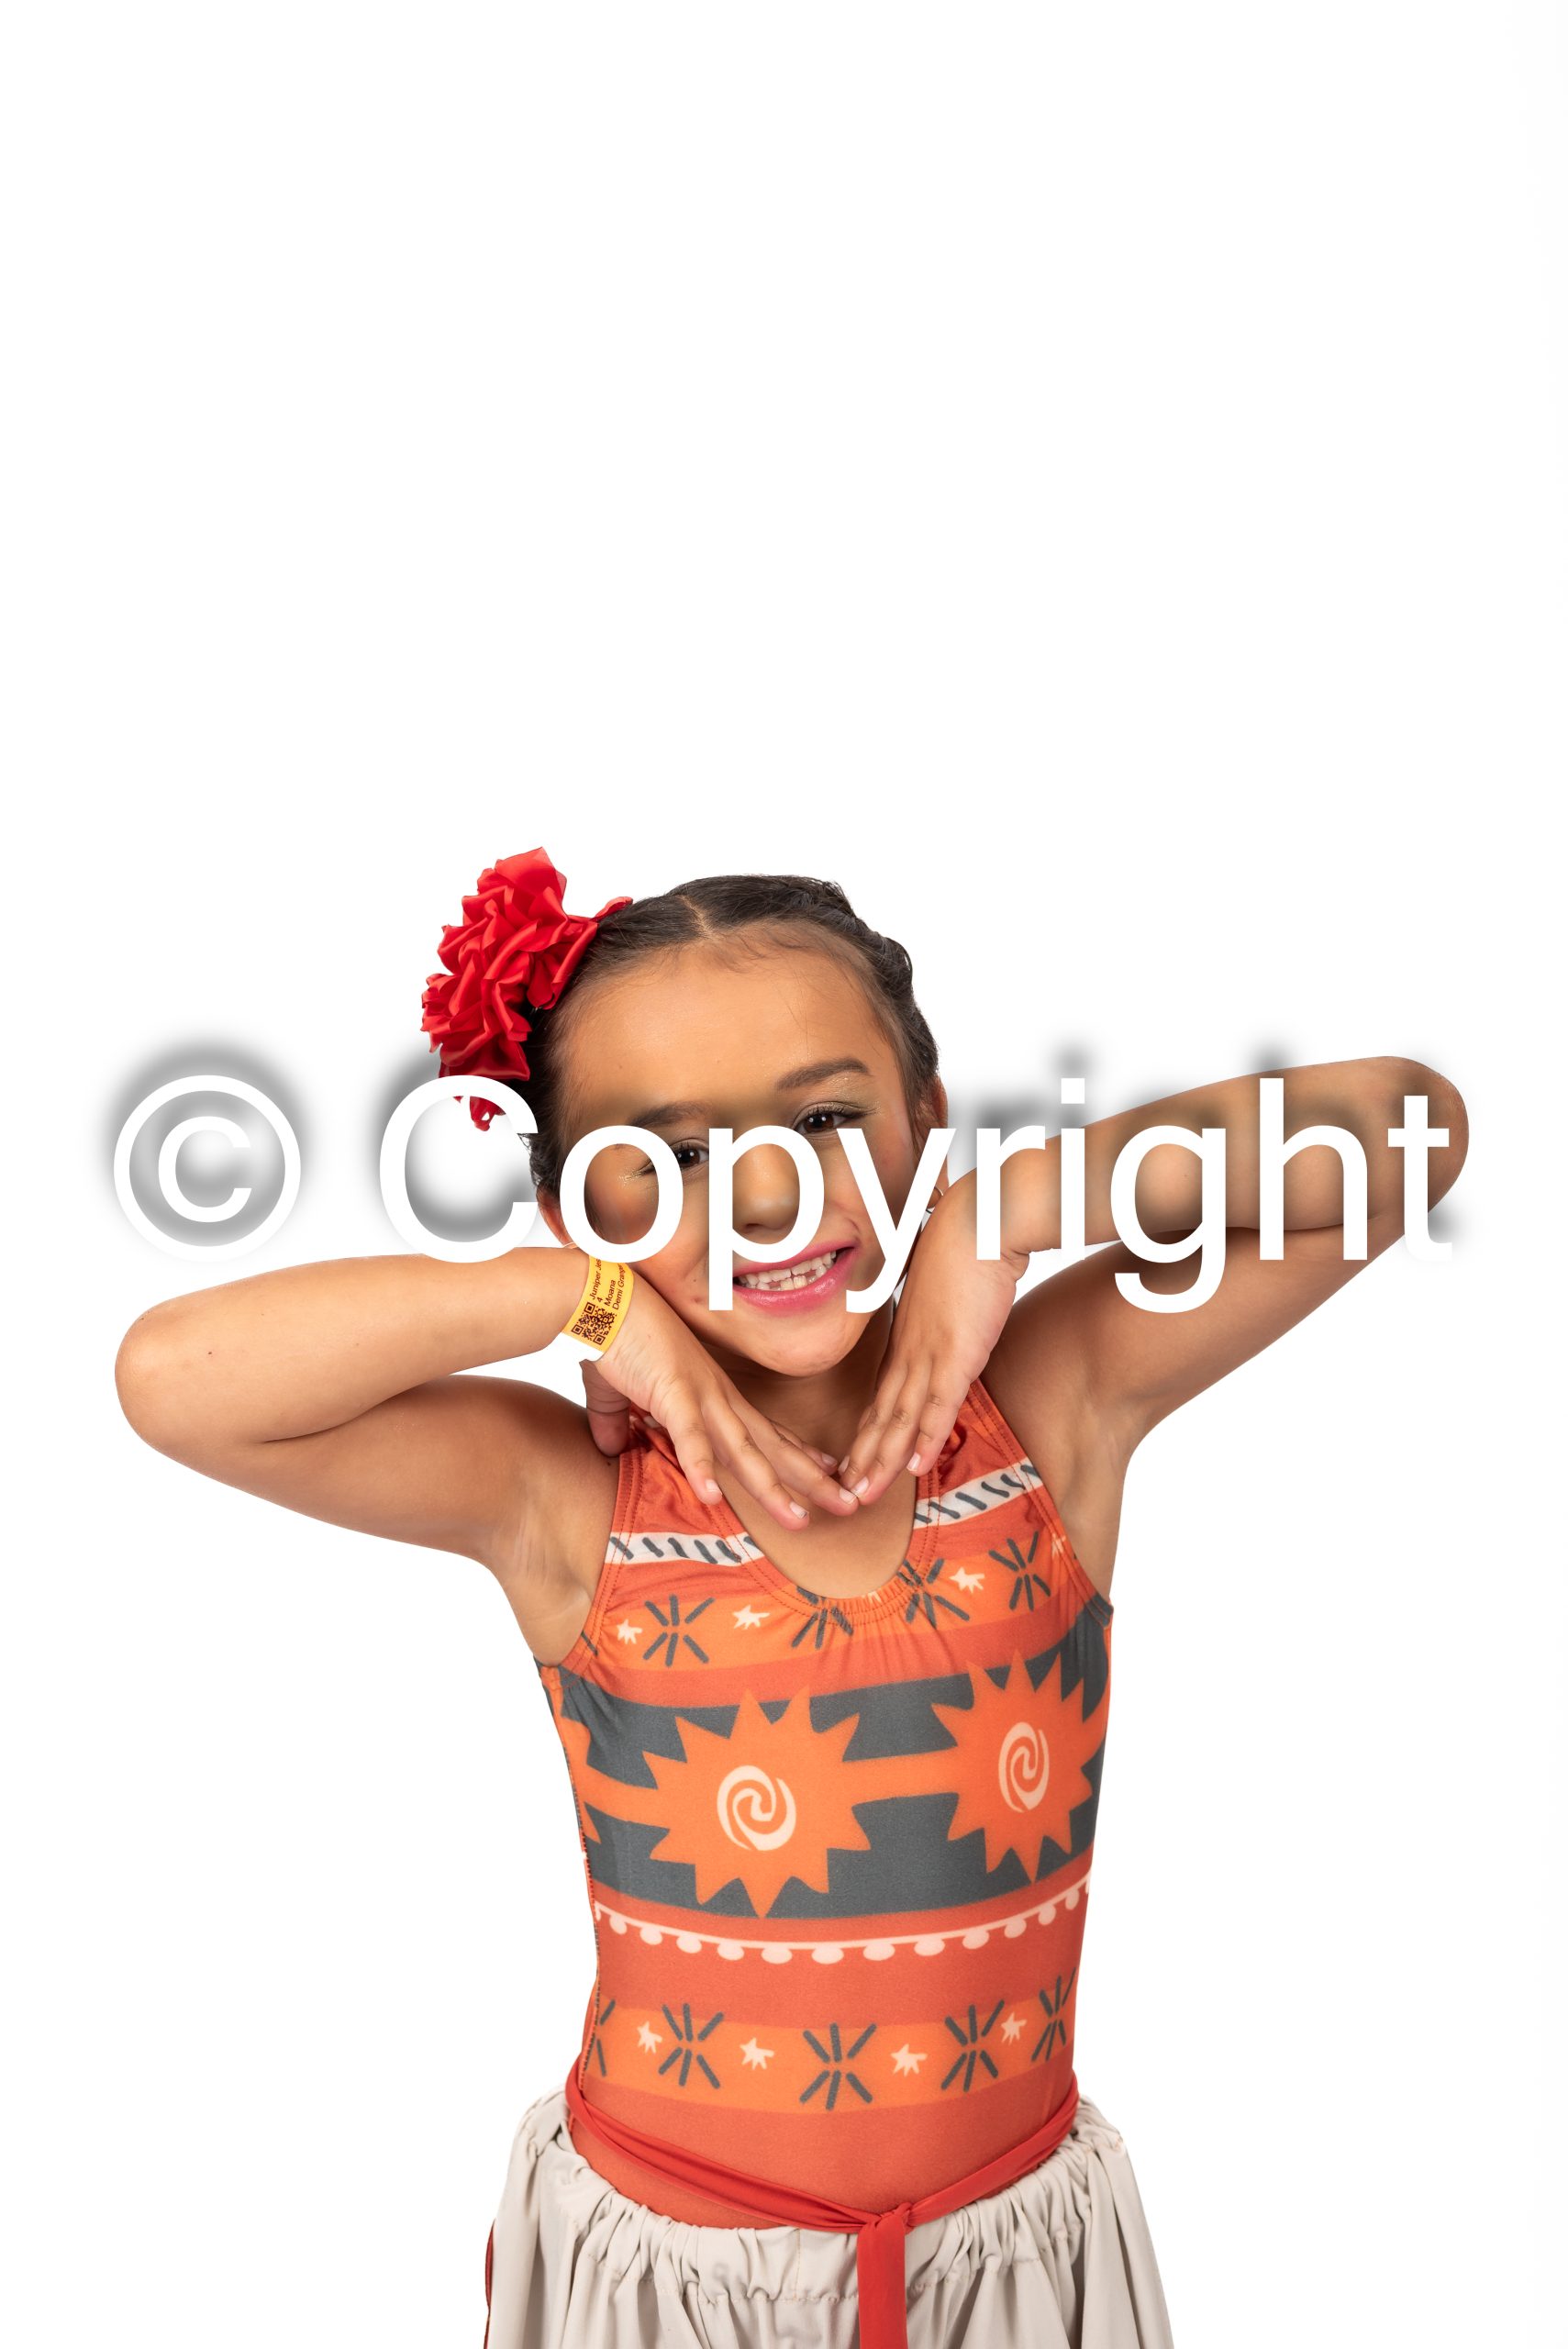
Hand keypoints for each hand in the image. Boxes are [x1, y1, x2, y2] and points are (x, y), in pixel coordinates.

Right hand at [577, 1276, 860, 1531]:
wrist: (600, 1299)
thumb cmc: (614, 1339)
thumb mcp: (618, 1392)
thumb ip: (617, 1421)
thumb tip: (608, 1446)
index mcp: (712, 1393)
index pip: (765, 1430)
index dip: (798, 1454)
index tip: (829, 1471)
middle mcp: (716, 1395)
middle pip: (771, 1446)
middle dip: (810, 1480)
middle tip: (848, 1506)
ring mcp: (699, 1394)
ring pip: (743, 1449)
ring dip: (772, 1487)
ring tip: (799, 1519)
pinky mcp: (671, 1392)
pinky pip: (689, 1434)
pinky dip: (701, 1465)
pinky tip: (713, 1497)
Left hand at [835, 1183, 1026, 1506]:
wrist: (979, 1224)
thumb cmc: (964, 1251)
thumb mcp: (945, 1297)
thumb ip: (938, 1324)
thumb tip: (941, 1334)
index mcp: (907, 1341)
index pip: (881, 1398)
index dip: (867, 1435)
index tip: (853, 1464)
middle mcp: (911, 1352)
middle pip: (881, 1416)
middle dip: (863, 1460)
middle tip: (844, 1496)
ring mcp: (931, 1354)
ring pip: (900, 1419)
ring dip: (883, 1461)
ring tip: (864, 1495)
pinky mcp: (958, 1353)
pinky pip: (939, 1403)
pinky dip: (926, 1438)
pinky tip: (916, 1467)